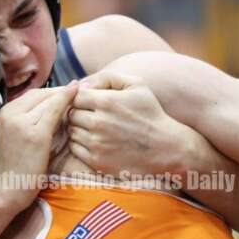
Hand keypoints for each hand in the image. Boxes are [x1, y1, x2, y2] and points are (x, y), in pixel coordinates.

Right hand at [0, 82, 77, 212]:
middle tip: (79, 90)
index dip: (51, 92)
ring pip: (48, 100)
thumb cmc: (14, 171)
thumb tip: (52, 110)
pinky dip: (67, 101)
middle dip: (60, 91)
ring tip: (82, 94)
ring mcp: (21, 123)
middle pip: (40, 94)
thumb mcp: (16, 139)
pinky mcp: (35, 134)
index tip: (68, 92)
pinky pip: (54, 111)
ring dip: (66, 95)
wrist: (4, 192)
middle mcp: (10, 113)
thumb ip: (28, 123)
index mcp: (4, 113)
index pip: (32, 95)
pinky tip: (77, 97)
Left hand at [68, 70, 196, 177]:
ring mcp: (97, 144)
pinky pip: (75, 149)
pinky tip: (96, 142)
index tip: (91, 103)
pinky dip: (81, 144)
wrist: (167, 148)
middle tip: (92, 116)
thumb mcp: (137, 85)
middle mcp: (99, 123)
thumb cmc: (150, 113)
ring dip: (79, 129)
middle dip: (79, 113)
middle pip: (71, 114)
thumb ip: (107, 77)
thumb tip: (81, 83)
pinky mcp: (97, 161)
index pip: (75, 96)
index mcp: (106, 101)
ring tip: (95, 129)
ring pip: (71, 131)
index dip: (81, 98)